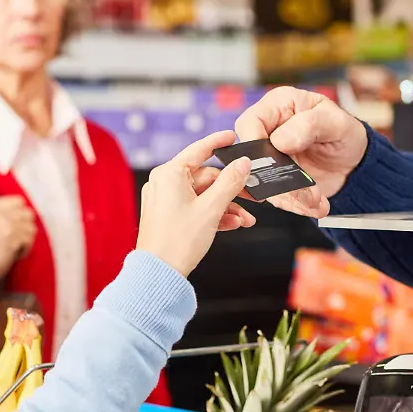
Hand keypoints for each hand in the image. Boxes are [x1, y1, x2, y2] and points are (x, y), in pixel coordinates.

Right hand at [0, 188, 36, 284]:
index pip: (18, 201)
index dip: (20, 211)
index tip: (16, 220)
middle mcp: (0, 215)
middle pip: (29, 213)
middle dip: (25, 225)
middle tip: (17, 234)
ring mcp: (8, 227)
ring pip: (32, 228)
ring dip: (26, 238)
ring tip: (16, 244)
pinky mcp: (15, 239)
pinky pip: (30, 240)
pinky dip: (26, 248)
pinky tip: (16, 252)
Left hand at [136, 131, 253, 276]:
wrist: (159, 273)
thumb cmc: (178, 241)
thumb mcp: (211, 208)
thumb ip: (230, 183)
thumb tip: (242, 164)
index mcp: (169, 174)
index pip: (199, 150)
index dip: (219, 143)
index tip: (233, 138)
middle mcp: (164, 183)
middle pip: (206, 178)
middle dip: (231, 190)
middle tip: (253, 197)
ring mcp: (165, 200)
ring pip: (203, 195)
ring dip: (226, 206)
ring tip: (246, 220)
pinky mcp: (168, 216)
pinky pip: (195, 208)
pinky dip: (214, 214)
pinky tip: (232, 225)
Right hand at [234, 86, 368, 216]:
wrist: (354, 161)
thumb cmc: (345, 132)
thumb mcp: (336, 122)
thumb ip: (309, 125)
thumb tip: (279, 140)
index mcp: (278, 106)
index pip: (250, 123)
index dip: (254, 143)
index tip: (272, 161)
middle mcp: (269, 132)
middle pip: (251, 158)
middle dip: (276, 179)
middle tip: (304, 190)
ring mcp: (270, 159)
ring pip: (263, 183)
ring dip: (289, 197)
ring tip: (316, 200)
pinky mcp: (275, 180)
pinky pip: (276, 197)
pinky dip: (296, 205)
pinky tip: (316, 205)